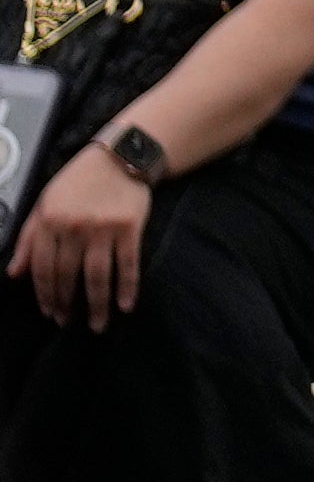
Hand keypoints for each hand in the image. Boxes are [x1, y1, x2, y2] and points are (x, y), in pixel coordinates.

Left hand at [7, 137, 147, 327]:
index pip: (43, 269)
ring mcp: (104, 229)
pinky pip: (128, 264)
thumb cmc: (79, 181)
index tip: (49, 311)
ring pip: (97, 276)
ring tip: (97, 324)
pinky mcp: (130, 228)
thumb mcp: (44, 205)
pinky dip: (127, 287)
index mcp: (50, 223)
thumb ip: (29, 239)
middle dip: (67, 304)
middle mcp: (75, 228)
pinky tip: (125, 305)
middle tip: (68, 322)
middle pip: (68, 276)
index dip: (45, 294)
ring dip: (96, 305)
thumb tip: (15, 273)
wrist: (120, 157)